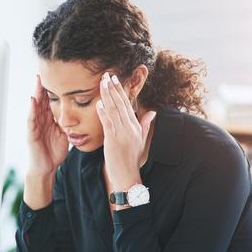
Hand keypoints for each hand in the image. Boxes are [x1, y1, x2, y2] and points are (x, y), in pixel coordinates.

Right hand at [26, 75, 68, 176]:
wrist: (46, 168)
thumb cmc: (54, 152)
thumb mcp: (65, 134)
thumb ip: (69, 123)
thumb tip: (82, 114)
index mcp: (50, 119)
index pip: (52, 100)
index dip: (55, 88)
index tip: (60, 75)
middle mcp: (41, 119)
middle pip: (42, 99)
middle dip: (44, 85)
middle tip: (46, 70)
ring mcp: (35, 125)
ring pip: (35, 105)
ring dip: (36, 92)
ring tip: (37, 79)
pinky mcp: (31, 133)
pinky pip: (31, 119)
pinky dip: (31, 109)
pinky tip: (32, 99)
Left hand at [95, 72, 156, 189]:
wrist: (128, 176)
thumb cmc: (131, 159)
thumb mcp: (140, 140)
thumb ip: (145, 124)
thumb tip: (152, 112)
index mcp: (135, 126)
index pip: (127, 104)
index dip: (120, 91)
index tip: (115, 79)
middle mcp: (130, 128)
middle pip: (121, 104)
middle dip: (113, 88)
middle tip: (107, 75)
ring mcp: (122, 134)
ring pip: (114, 110)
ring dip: (107, 96)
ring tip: (102, 83)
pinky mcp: (114, 141)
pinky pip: (108, 124)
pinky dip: (103, 113)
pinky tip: (99, 104)